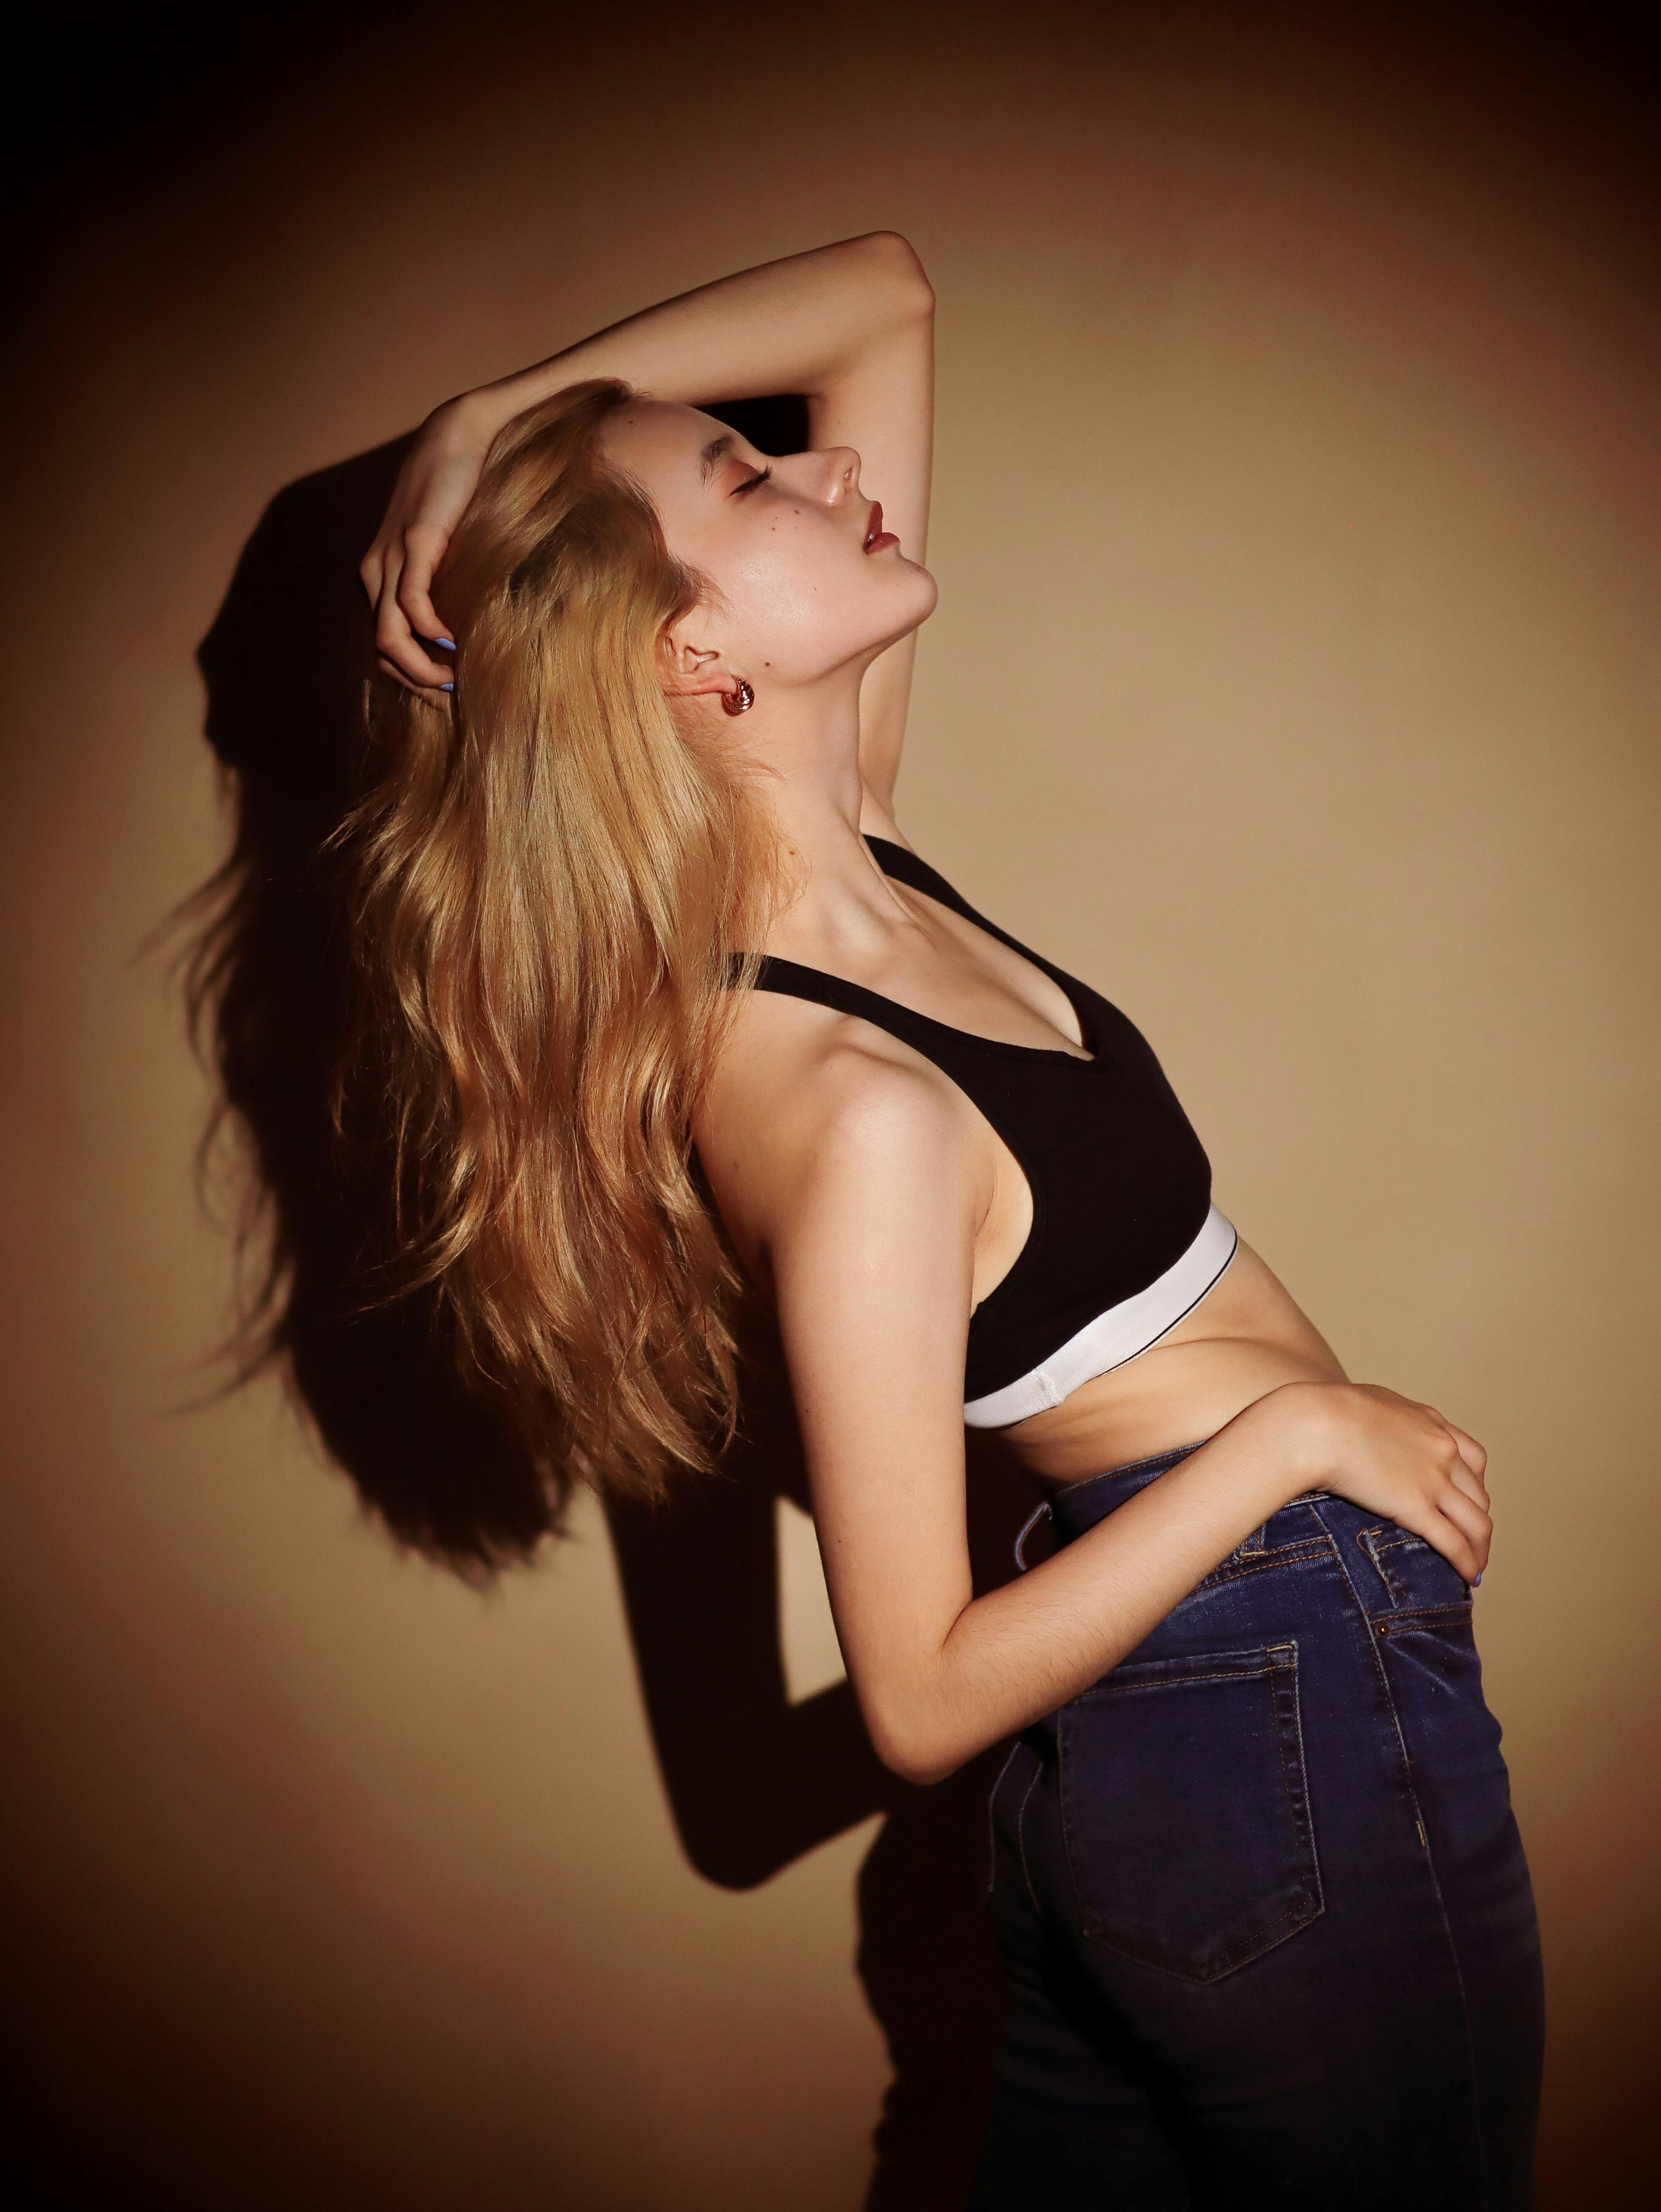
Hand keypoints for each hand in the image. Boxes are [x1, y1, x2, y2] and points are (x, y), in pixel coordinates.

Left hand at [359, 395, 494, 692]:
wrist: (461, 432)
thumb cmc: (460, 490)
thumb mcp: (448, 547)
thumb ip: (448, 581)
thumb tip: (469, 623)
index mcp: (380, 574)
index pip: (383, 644)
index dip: (410, 678)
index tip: (446, 694)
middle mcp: (377, 571)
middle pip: (382, 650)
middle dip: (415, 683)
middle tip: (452, 699)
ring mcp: (392, 557)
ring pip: (389, 637)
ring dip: (420, 668)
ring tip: (454, 679)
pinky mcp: (415, 542)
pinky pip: (411, 604)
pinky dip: (429, 630)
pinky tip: (454, 638)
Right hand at [1276, 1381, 1492, 1583]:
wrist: (1316, 1423)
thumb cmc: (1324, 1410)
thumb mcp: (1366, 1404)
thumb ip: (1381, 1420)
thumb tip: (1368, 1430)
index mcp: (1430, 1423)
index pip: (1472, 1458)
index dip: (1474, 1484)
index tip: (1465, 1501)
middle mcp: (1442, 1451)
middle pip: (1478, 1494)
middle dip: (1476, 1518)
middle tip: (1469, 1539)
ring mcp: (1433, 1481)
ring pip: (1477, 1522)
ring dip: (1480, 1548)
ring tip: (1476, 1567)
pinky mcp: (1416, 1508)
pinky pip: (1454, 1543)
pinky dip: (1468, 1563)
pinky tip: (1470, 1578)